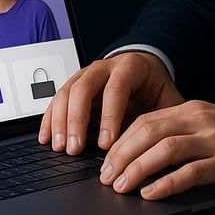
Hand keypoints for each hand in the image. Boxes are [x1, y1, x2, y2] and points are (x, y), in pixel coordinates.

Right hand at [38, 51, 183, 154]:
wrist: (145, 69)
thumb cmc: (156, 88)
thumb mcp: (168, 100)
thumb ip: (166, 119)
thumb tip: (164, 146)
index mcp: (130, 67)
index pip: (116, 88)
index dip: (110, 116)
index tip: (106, 143)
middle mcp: (104, 67)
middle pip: (84, 88)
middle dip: (77, 120)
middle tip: (75, 148)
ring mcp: (86, 74)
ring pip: (66, 92)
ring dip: (60, 121)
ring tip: (60, 147)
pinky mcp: (74, 84)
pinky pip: (57, 99)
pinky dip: (50, 119)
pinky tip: (46, 137)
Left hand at [98, 100, 214, 199]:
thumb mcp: (214, 125)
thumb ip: (185, 131)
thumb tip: (148, 148)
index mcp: (194, 110)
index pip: (146, 120)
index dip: (121, 140)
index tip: (106, 160)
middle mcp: (201, 121)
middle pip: (148, 131)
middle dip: (121, 155)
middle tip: (106, 177)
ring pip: (165, 149)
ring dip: (137, 169)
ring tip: (121, 186)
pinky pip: (191, 172)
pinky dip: (167, 183)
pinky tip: (152, 194)